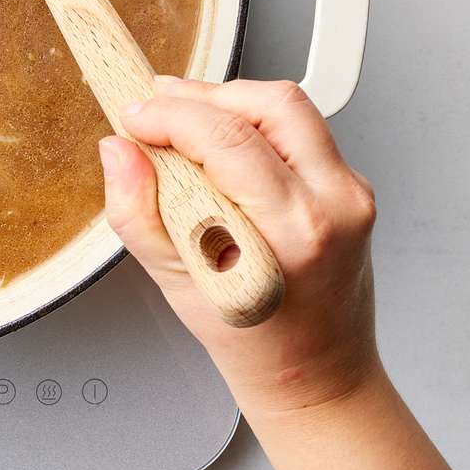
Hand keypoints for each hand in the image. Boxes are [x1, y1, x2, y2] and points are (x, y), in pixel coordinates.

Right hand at [100, 76, 379, 417]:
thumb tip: (118, 152)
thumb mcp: (176, 283)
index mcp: (295, 231)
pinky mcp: (352, 186)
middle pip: (271, 104)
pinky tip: (220, 147)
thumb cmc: (255, 341)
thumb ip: (136, 212)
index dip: (170, 115)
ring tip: (184, 121)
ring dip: (230, 103)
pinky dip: (253, 126)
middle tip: (157, 109)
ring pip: (290, 108)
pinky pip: (301, 131)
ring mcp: (351, 192)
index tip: (134, 118)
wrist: (316, 374)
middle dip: (203, 96)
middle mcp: (335, 204)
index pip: (227, 138)